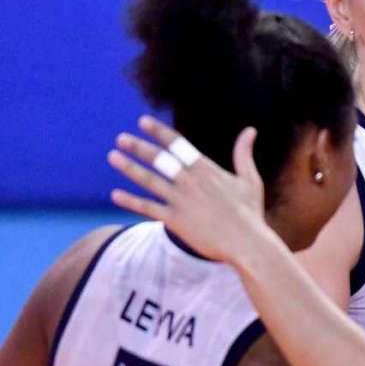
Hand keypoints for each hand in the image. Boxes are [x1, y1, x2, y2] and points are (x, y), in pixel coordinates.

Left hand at [107, 115, 271, 262]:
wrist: (246, 243)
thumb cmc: (250, 212)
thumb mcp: (250, 179)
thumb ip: (244, 154)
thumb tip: (250, 130)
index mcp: (207, 169)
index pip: (178, 145)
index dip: (159, 132)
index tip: (143, 122)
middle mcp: (190, 182)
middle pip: (160, 159)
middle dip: (139, 147)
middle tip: (121, 138)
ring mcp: (181, 201)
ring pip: (149, 180)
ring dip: (129, 167)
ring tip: (113, 156)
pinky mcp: (175, 221)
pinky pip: (147, 208)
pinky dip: (130, 201)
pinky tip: (115, 195)